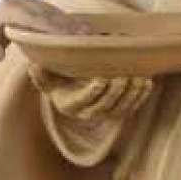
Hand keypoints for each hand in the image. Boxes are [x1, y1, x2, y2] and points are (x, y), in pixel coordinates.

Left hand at [0, 0, 88, 64]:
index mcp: (6, 10)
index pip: (34, 18)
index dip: (53, 26)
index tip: (69, 34)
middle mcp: (17, 1)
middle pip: (46, 13)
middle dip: (67, 23)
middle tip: (88, 32)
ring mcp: (24, 2)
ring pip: (51, 12)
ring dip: (69, 21)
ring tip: (89, 31)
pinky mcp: (30, 6)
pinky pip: (50, 13)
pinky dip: (64, 20)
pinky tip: (78, 28)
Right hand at [33, 72, 154, 123]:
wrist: (72, 90)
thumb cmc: (59, 80)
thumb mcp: (46, 76)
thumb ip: (41, 73)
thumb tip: (34, 65)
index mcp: (69, 105)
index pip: (83, 101)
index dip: (94, 92)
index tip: (102, 78)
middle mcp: (87, 113)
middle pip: (105, 106)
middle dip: (116, 92)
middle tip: (123, 76)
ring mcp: (105, 114)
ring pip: (120, 109)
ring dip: (132, 95)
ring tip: (138, 79)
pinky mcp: (118, 112)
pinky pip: (131, 108)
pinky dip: (140, 97)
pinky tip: (146, 83)